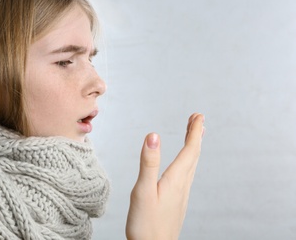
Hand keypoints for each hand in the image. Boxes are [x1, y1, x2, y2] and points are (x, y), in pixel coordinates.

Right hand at [126, 113, 204, 239]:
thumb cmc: (146, 225)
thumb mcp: (143, 191)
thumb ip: (148, 163)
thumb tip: (153, 136)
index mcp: (175, 180)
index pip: (189, 151)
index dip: (194, 132)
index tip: (198, 116)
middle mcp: (182, 186)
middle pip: (193, 156)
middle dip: (196, 135)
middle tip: (198, 119)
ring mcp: (181, 195)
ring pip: (191, 166)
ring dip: (193, 147)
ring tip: (194, 136)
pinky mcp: (177, 202)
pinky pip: (187, 175)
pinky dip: (188, 162)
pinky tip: (184, 165)